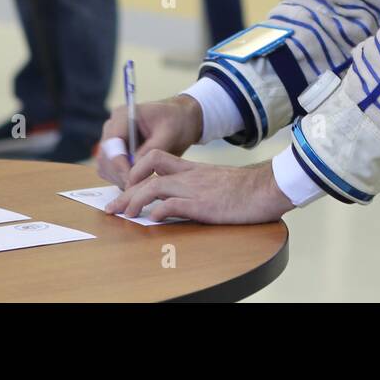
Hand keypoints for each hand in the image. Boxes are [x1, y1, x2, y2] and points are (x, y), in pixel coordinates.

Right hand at [96, 94, 202, 186]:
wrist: (180, 122)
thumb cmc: (176, 123)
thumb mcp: (169, 133)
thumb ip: (151, 150)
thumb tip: (134, 169)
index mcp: (123, 116)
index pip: (112, 144)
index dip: (120, 165)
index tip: (132, 182)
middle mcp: (112, 127)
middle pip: (105, 157)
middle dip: (119, 175)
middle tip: (137, 190)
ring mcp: (111, 140)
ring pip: (104, 166)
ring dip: (118, 180)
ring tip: (139, 188)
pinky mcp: (114, 153)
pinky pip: (109, 171)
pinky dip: (120, 180)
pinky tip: (138, 184)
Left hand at [104, 154, 292, 224]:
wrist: (267, 187)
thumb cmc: (247, 189)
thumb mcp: (218, 183)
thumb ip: (200, 187)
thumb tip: (181, 201)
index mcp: (193, 169)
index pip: (156, 159)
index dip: (137, 171)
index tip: (126, 187)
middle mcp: (190, 176)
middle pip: (147, 174)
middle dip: (126, 190)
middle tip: (112, 207)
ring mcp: (195, 188)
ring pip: (153, 187)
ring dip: (133, 200)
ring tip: (123, 214)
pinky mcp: (202, 204)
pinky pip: (172, 204)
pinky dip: (157, 211)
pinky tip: (150, 219)